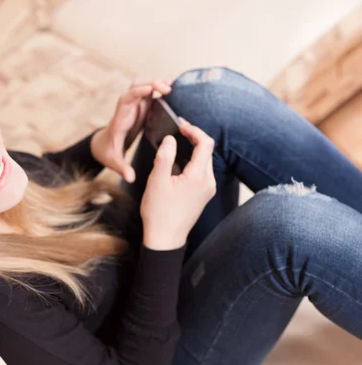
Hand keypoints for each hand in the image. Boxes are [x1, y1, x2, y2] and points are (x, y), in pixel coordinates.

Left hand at [91, 78, 171, 182]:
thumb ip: (122, 168)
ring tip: (172, 87)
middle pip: (135, 85)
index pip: (126, 99)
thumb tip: (131, 178)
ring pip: (143, 85)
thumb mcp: (114, 162)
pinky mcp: (141, 107)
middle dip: (150, 82)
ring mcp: (134, 106)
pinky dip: (159, 88)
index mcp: (120, 119)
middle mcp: (127, 108)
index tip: (150, 90)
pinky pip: (150, 92)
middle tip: (168, 88)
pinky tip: (172, 91)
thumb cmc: (108, 152)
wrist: (103, 146)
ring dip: (156, 82)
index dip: (137, 92)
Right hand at [140, 119, 216, 249]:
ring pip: (204, 161)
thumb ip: (164, 157)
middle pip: (206, 151)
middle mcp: (208, 182)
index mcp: (198, 177)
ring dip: (192, 150)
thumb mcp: (156, 181)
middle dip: (193, 138)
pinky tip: (176, 164)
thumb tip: (170, 139)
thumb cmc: (159, 212)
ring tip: (174, 145)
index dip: (194, 130)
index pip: (205, 143)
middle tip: (176, 131)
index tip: (180, 126)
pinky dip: (191, 162)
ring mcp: (207, 189)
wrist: (165, 238)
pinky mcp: (203, 195)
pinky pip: (200, 172)